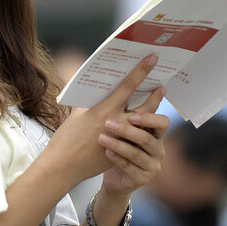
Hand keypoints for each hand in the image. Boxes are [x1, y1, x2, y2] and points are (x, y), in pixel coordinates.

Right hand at [50, 55, 166, 185]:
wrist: (63, 166)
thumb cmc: (66, 138)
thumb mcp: (77, 115)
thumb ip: (91, 103)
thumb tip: (97, 92)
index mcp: (104, 110)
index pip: (127, 86)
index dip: (141, 71)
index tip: (152, 59)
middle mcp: (116, 123)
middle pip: (145, 107)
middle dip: (155, 96)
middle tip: (163, 86)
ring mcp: (121, 140)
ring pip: (145, 124)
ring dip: (152, 114)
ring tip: (156, 106)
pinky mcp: (122, 153)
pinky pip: (137, 139)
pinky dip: (142, 130)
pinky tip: (144, 126)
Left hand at [99, 84, 167, 196]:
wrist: (106, 174)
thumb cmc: (112, 143)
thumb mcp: (117, 125)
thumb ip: (117, 108)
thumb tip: (104, 82)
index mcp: (154, 133)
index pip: (160, 120)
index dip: (155, 108)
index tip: (142, 97)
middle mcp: (158, 148)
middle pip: (148, 137)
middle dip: (129, 129)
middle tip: (109, 122)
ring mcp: (152, 165)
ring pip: (137, 153)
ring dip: (118, 144)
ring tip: (101, 137)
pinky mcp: (143, 178)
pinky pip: (129, 167)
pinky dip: (116, 159)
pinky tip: (106, 152)